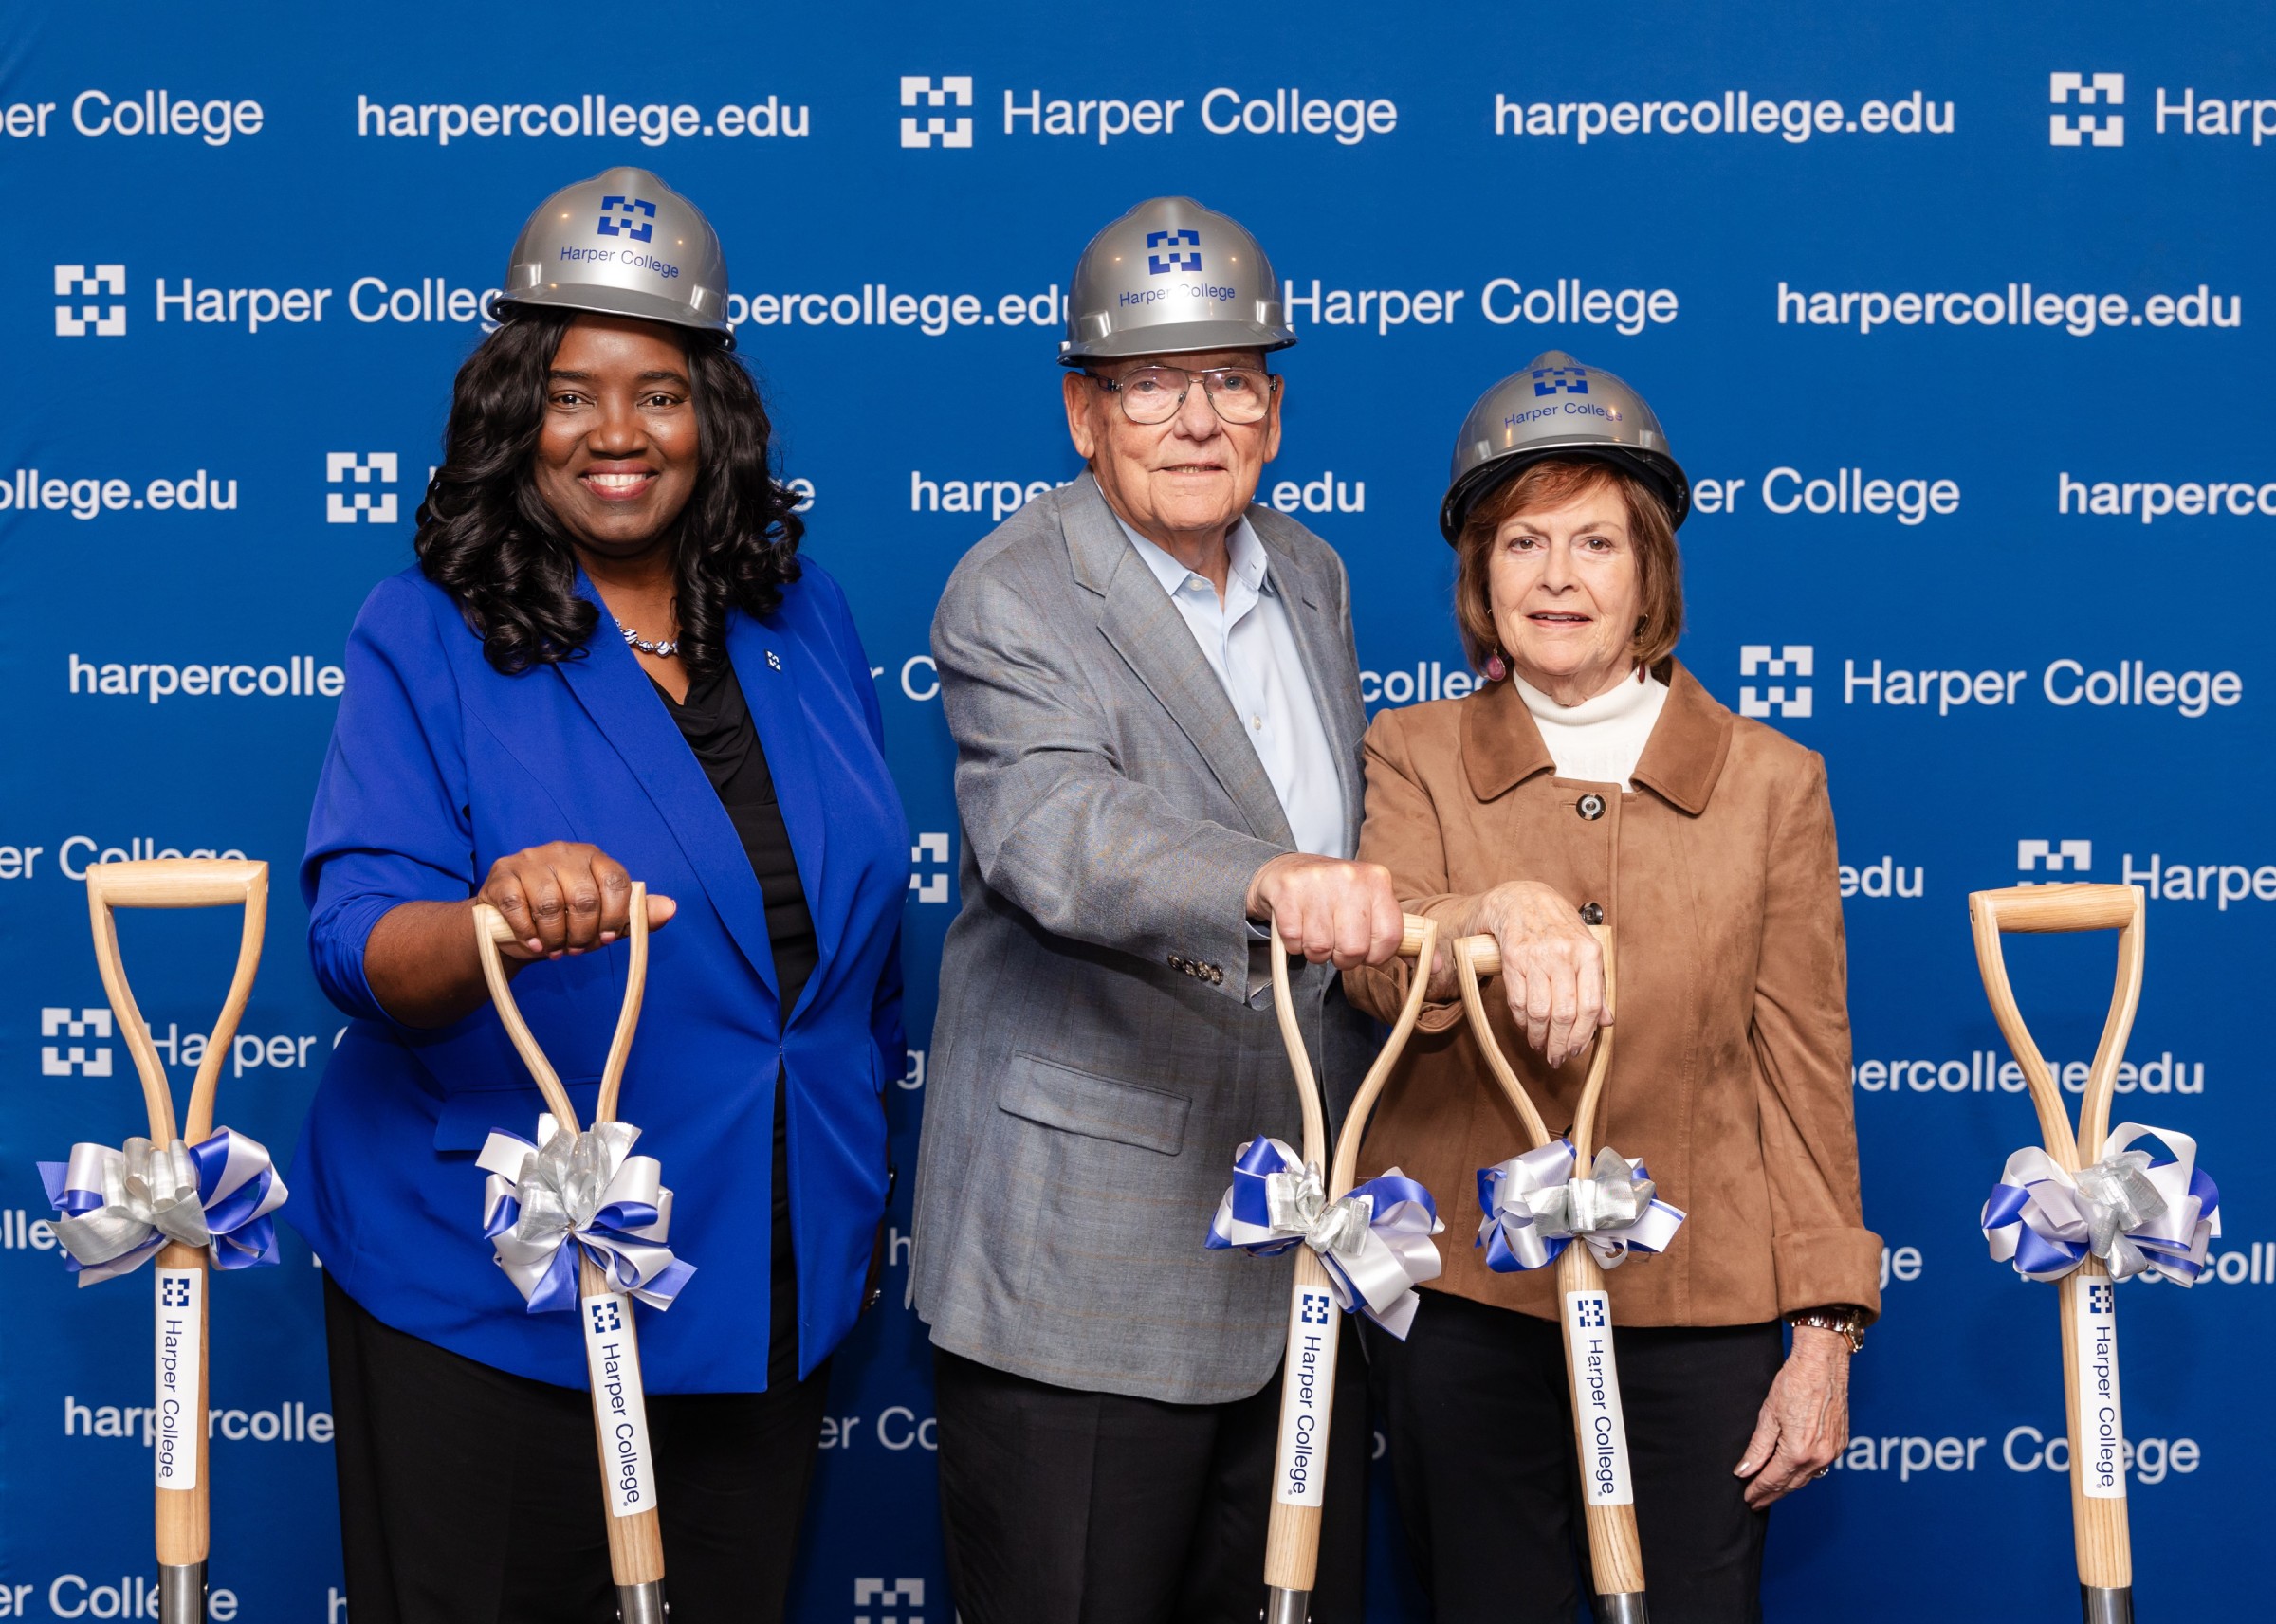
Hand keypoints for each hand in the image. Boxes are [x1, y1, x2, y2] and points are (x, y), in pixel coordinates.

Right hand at [478, 842, 676, 960]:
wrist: (508, 926)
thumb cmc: (563, 921)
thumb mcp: (601, 921)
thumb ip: (633, 916)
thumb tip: (671, 908)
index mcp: (593, 857)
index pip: (616, 881)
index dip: (614, 916)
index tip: (606, 939)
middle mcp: (563, 851)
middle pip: (584, 897)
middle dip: (583, 933)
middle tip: (576, 949)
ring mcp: (530, 860)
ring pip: (550, 905)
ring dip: (555, 937)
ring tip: (554, 948)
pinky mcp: (502, 875)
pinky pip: (519, 907)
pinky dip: (527, 933)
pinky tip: (532, 943)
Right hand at [1245, 853, 1403, 970]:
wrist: (1287, 869)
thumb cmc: (1335, 896)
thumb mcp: (1372, 909)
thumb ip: (1401, 940)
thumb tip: (1437, 968)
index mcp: (1378, 880)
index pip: (1389, 939)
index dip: (1374, 956)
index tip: (1363, 948)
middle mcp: (1350, 876)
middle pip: (1354, 949)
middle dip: (1342, 957)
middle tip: (1335, 942)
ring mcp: (1317, 881)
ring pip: (1320, 948)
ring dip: (1315, 952)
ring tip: (1315, 931)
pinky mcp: (1288, 889)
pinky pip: (1294, 941)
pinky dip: (1293, 943)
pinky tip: (1297, 924)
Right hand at [1446, 881, 1607, 1068]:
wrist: (1519, 898)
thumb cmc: (1556, 926)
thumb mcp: (1583, 949)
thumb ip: (1596, 984)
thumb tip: (1607, 1022)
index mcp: (1588, 952)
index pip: (1591, 1005)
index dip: (1584, 1035)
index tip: (1577, 1050)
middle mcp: (1564, 953)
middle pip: (1565, 1013)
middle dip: (1560, 1043)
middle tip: (1556, 1057)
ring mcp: (1537, 955)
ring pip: (1540, 1011)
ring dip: (1538, 1036)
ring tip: (1539, 1045)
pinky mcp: (1512, 957)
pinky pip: (1518, 1000)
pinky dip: (1522, 1021)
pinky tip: (1526, 1027)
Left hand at [1733, 1325, 1850, 1507]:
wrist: (1823, 1362)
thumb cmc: (1794, 1382)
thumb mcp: (1768, 1415)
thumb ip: (1757, 1448)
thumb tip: (1744, 1471)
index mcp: (1799, 1451)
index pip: (1773, 1479)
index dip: (1758, 1490)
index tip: (1747, 1499)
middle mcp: (1819, 1456)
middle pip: (1791, 1484)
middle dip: (1772, 1494)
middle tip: (1756, 1501)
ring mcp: (1833, 1451)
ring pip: (1807, 1478)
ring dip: (1789, 1486)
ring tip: (1771, 1491)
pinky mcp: (1840, 1443)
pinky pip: (1820, 1467)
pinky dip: (1805, 1473)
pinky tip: (1794, 1474)